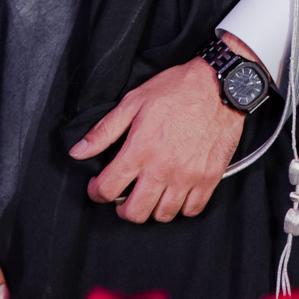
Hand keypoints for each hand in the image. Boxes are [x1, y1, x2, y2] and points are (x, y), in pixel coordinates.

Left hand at [68, 33, 255, 222]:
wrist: (220, 84)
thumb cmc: (178, 88)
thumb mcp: (134, 101)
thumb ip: (105, 130)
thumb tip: (78, 151)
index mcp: (140, 149)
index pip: (107, 189)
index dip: (96, 192)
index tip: (98, 187)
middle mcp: (163, 168)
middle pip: (134, 212)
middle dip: (122, 208)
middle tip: (124, 196)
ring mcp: (188, 175)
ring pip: (163, 215)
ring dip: (152, 208)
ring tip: (151, 194)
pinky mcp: (210, 177)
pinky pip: (192, 209)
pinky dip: (182, 207)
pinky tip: (176, 193)